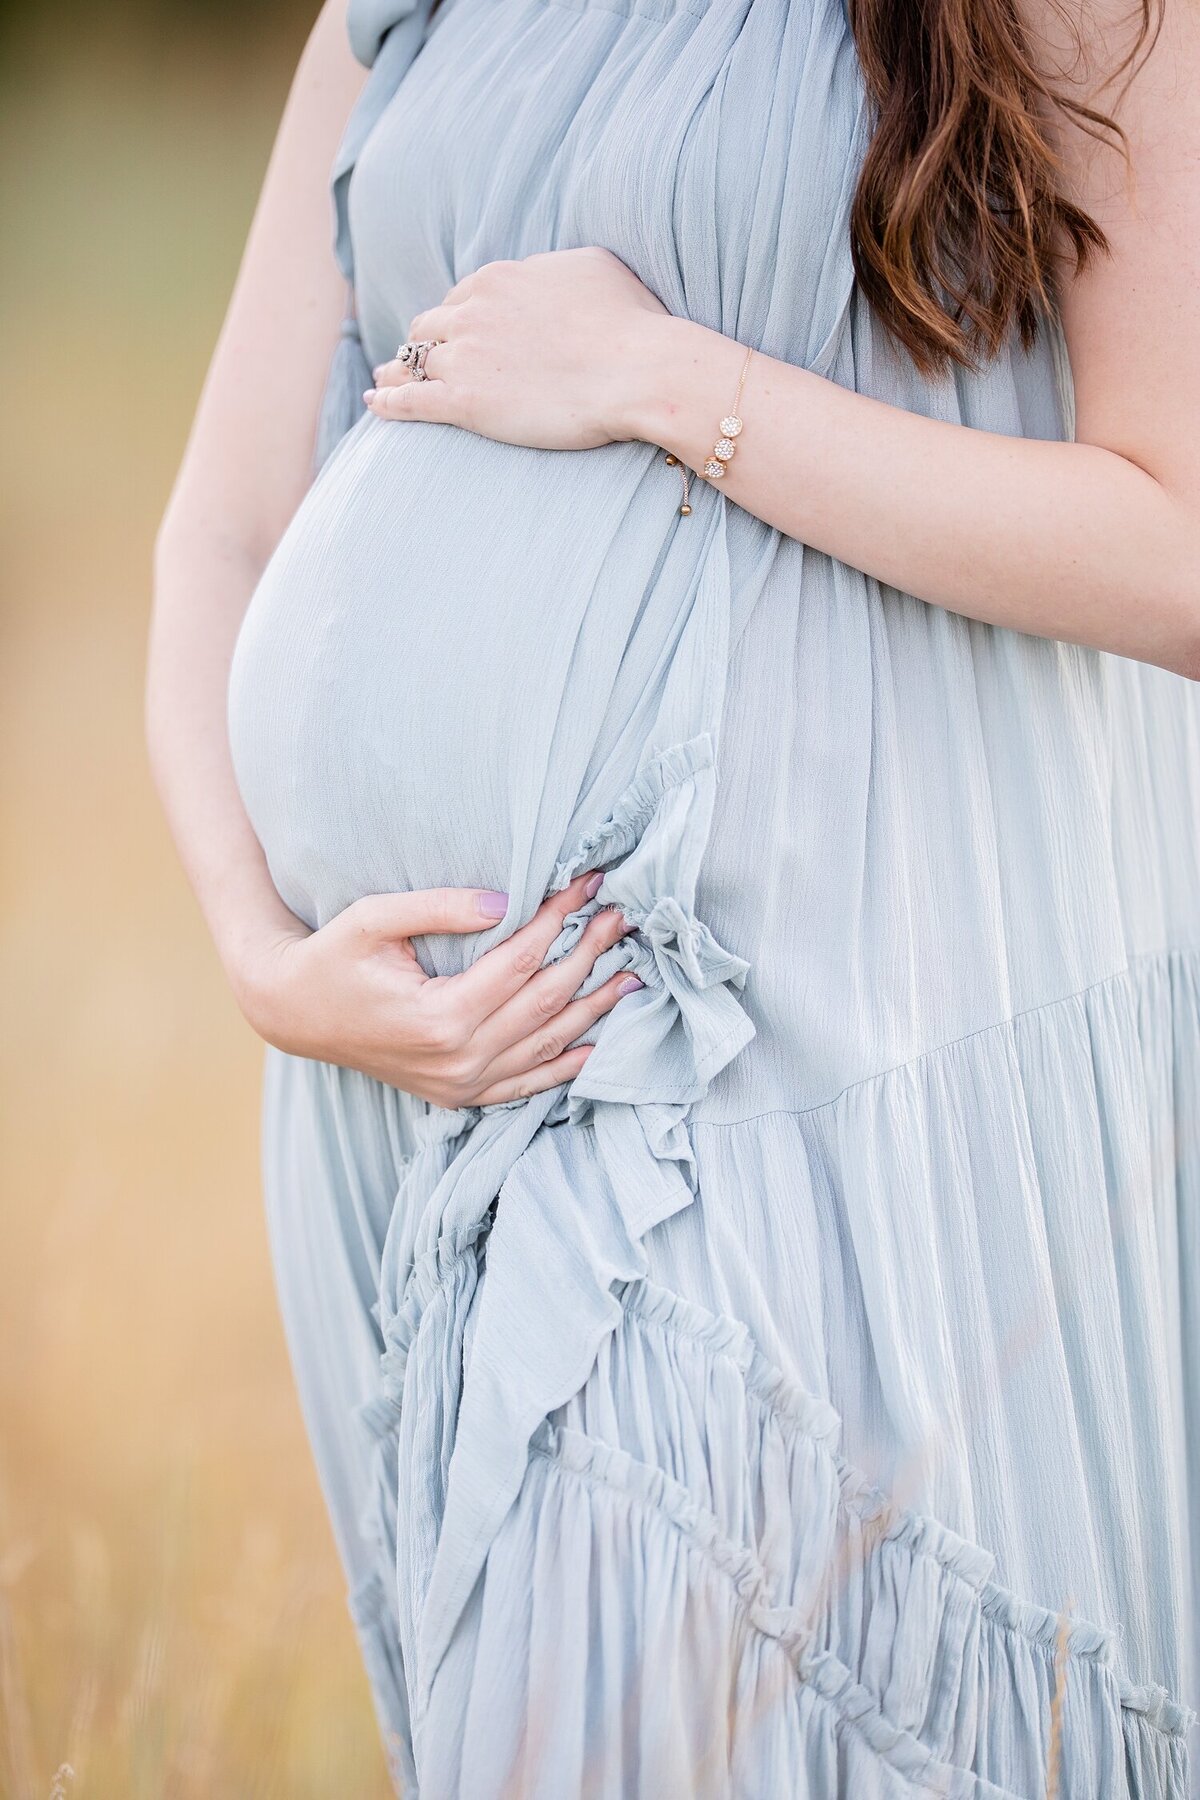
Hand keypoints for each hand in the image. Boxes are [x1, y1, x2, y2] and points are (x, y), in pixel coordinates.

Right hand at [238, 872, 640, 1106]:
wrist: (294, 1014)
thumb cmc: (331, 957)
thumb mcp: (374, 919)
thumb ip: (439, 907)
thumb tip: (505, 900)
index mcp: (439, 1017)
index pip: (521, 961)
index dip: (560, 920)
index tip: (589, 885)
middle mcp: (458, 1060)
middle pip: (545, 1001)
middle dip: (589, 955)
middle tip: (622, 917)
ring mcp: (460, 1084)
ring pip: (547, 1045)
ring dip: (593, 1008)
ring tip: (631, 972)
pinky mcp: (459, 1095)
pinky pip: (526, 1085)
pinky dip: (566, 1064)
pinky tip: (599, 1042)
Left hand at [363, 247, 671, 448]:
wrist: (635, 370)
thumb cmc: (630, 323)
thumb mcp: (595, 267)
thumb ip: (558, 268)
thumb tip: (549, 273)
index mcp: (499, 279)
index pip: (461, 297)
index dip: (453, 317)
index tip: (452, 331)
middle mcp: (473, 312)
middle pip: (429, 326)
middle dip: (422, 342)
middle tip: (414, 358)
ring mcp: (465, 357)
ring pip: (413, 362)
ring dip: (396, 371)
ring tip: (383, 382)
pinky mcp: (465, 402)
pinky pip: (410, 400)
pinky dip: (387, 401)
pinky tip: (375, 404)